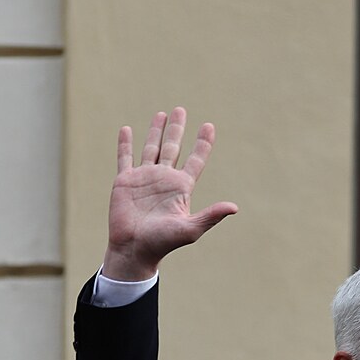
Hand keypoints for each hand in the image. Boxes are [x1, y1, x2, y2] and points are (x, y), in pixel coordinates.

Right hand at [103, 107, 237, 280]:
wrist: (134, 249)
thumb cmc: (163, 242)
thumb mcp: (190, 228)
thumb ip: (210, 216)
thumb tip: (235, 208)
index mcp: (181, 187)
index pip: (195, 160)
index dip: (203, 143)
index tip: (209, 126)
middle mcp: (164, 179)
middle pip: (173, 147)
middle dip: (177, 129)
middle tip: (181, 110)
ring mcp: (144, 178)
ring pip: (151, 148)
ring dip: (155, 131)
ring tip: (162, 114)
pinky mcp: (124, 182)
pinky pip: (125, 158)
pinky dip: (125, 144)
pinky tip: (127, 129)